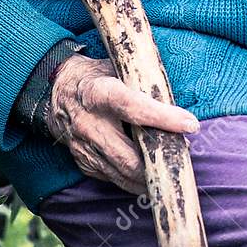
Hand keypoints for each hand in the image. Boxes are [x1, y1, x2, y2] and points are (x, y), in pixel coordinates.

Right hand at [47, 54, 199, 189]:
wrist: (56, 91)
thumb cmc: (96, 77)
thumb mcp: (116, 67)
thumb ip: (142, 83)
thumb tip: (177, 100)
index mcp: (99, 93)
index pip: (135, 108)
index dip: (164, 118)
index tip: (190, 124)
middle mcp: (88, 122)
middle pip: (129, 155)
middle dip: (158, 163)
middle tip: (182, 159)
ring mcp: (82, 146)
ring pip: (122, 173)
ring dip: (149, 177)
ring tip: (170, 172)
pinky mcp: (82, 161)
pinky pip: (112, 177)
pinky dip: (133, 179)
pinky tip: (148, 174)